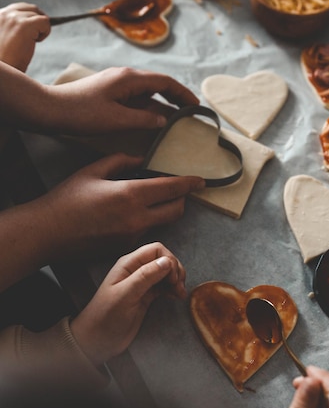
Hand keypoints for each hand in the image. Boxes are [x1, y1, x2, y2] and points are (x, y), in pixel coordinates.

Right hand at [0, 3, 50, 70]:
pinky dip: (46, 31)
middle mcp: (4, 14)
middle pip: (31, 8)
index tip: (34, 28)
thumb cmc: (6, 61)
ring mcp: (13, 18)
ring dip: (40, 29)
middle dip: (38, 21)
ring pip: (39, 15)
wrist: (3, 73)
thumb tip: (34, 21)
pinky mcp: (24, 25)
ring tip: (32, 42)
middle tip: (37, 36)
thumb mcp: (6, 38)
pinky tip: (37, 41)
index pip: (19, 8)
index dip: (30, 18)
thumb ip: (13, 27)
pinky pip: (45, 21)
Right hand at [42, 153, 204, 259]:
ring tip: (153, 200)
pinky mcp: (125, 247)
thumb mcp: (93, 170)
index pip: (172, 188)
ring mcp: (132, 236)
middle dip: (182, 200)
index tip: (201, 180)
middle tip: (179, 190)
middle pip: (176, 210)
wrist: (48, 233)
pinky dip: (145, 221)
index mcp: (130, 194)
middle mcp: (137, 218)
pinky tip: (129, 214)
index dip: (189, 183)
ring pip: (162, 223)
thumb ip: (121, 161)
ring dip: (164, 211)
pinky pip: (145, 232)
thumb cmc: (67, 199)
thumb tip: (140, 159)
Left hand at [47, 66, 199, 134]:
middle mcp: (125, 76)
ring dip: (161, 104)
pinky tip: (149, 120)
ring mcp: (116, 84)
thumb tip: (163, 119)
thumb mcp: (116, 120)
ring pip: (146, 92)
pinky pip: (135, 98)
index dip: (183, 94)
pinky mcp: (108, 92)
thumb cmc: (81, 113)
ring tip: (174, 119)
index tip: (196, 106)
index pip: (165, 82)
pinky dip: (147, 107)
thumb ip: (143, 119)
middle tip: (189, 113)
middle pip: (158, 85)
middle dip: (175, 97)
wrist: (50, 109)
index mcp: (130, 78)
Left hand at [70, 242, 185, 364]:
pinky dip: (172, 289)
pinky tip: (176, 296)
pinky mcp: (146, 296)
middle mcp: (136, 271)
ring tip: (180, 293)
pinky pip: (163, 286)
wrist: (97, 340)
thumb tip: (167, 261)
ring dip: (176, 280)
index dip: (169, 260)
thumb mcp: (125, 295)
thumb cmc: (106, 316)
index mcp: (129, 265)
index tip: (173, 278)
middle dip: (175, 270)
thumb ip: (145, 276)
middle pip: (163, 260)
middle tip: (178, 286)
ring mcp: (141, 284)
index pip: (156, 250)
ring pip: (165, 273)